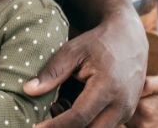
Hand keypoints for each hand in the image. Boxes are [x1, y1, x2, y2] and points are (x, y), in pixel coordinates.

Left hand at [24, 11, 146, 126]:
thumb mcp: (72, 51)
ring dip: (76, 127)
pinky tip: (70, 107)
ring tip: (57, 108)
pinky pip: (104, 126)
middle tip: (46, 116)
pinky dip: (86, 123)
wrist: (129, 38)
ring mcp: (127, 111)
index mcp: (108, 87)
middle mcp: (122, 104)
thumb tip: (28, 90)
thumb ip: (52, 72)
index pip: (79, 117)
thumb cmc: (98, 42)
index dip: (56, 126)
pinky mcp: (127, 113)